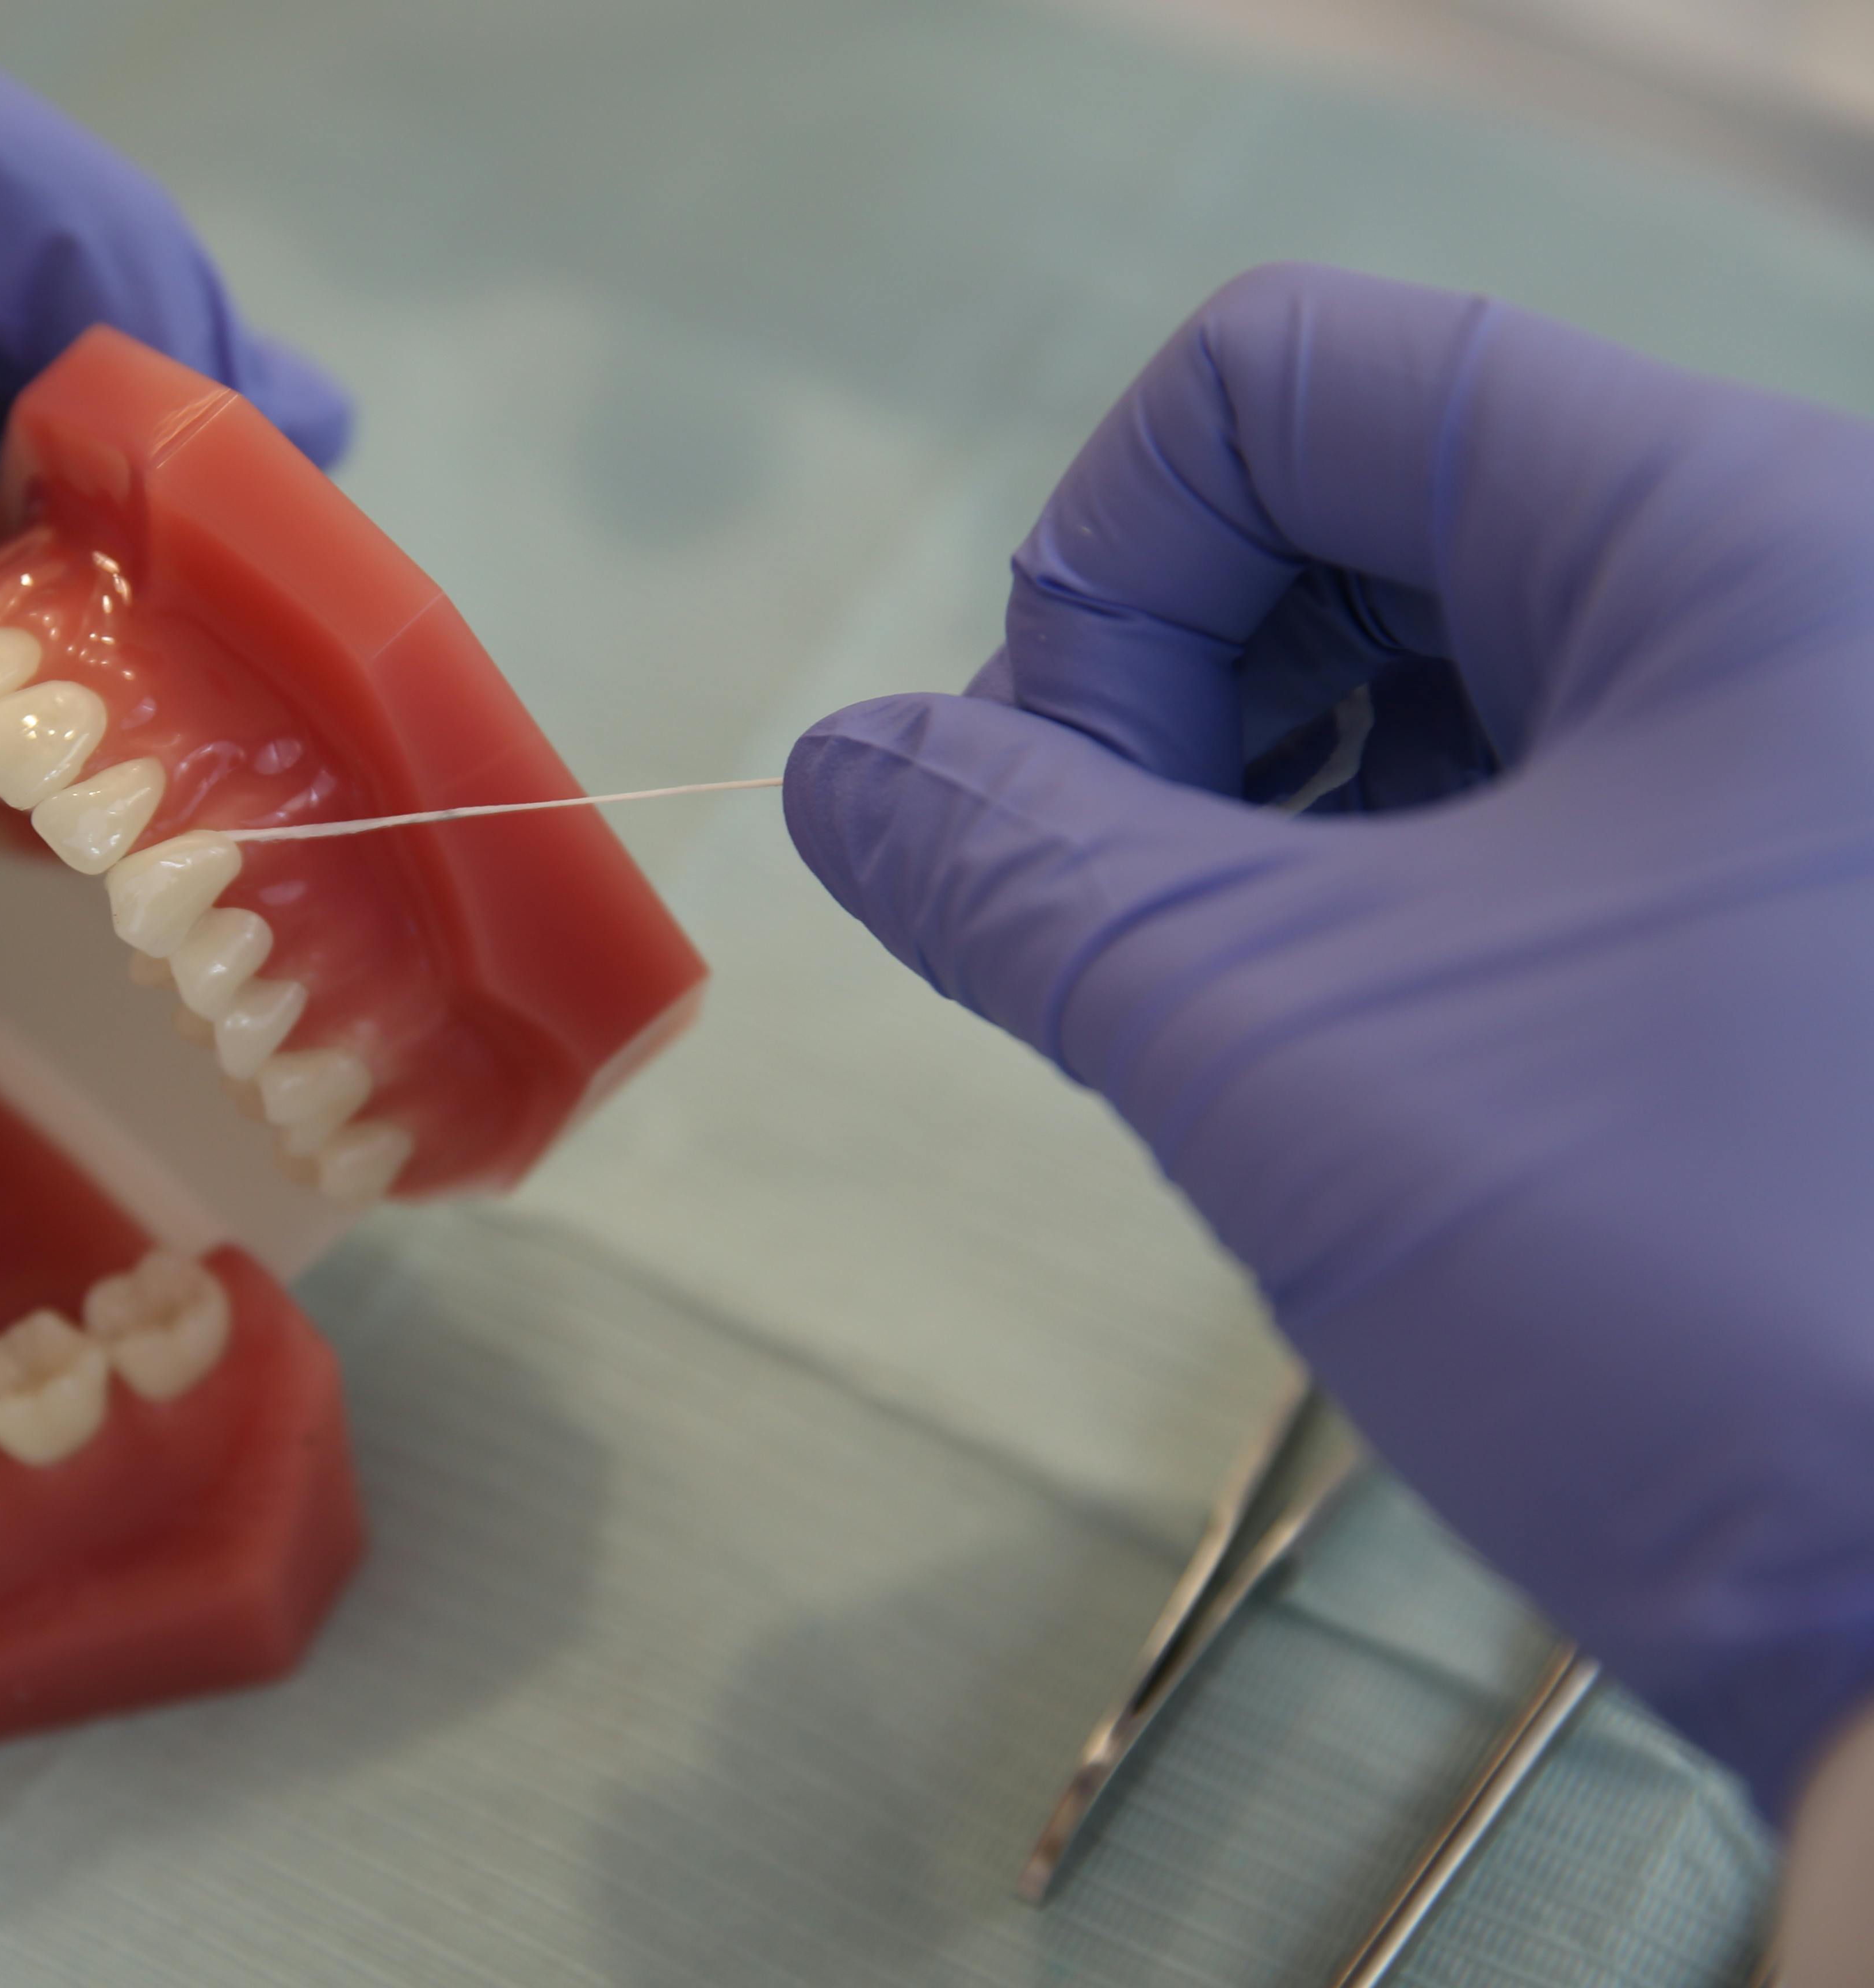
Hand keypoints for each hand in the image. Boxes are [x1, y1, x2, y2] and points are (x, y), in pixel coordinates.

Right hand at [785, 264, 1873, 1820]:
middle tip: (1137, 930)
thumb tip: (831, 763)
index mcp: (1724, 530)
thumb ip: (1013, 867)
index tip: (1085, 822)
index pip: (1280, 381)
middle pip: (1352, 499)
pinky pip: (1529, 780)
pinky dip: (1377, 877)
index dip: (1100, 575)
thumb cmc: (1695, 1301)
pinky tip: (1357, 1041)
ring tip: (1255, 1014)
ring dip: (1264, 807)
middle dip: (1173, 699)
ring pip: (1431, 648)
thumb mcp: (1280, 1050)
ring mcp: (1820, 743)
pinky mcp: (1808, 886)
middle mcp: (1803, 585)